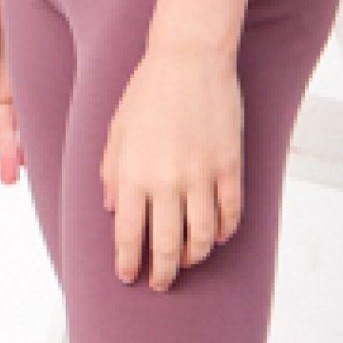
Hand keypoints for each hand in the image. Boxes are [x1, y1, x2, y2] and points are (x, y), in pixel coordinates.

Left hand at [100, 41, 243, 288]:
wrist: (190, 59)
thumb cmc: (148, 91)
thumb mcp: (116, 131)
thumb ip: (112, 173)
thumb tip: (115, 210)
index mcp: (133, 175)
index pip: (128, 235)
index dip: (128, 263)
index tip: (129, 277)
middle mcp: (166, 181)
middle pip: (166, 245)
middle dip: (162, 273)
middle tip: (160, 283)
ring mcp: (201, 175)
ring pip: (202, 237)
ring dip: (195, 257)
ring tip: (189, 260)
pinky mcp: (229, 165)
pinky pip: (230, 212)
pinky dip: (225, 231)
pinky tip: (218, 236)